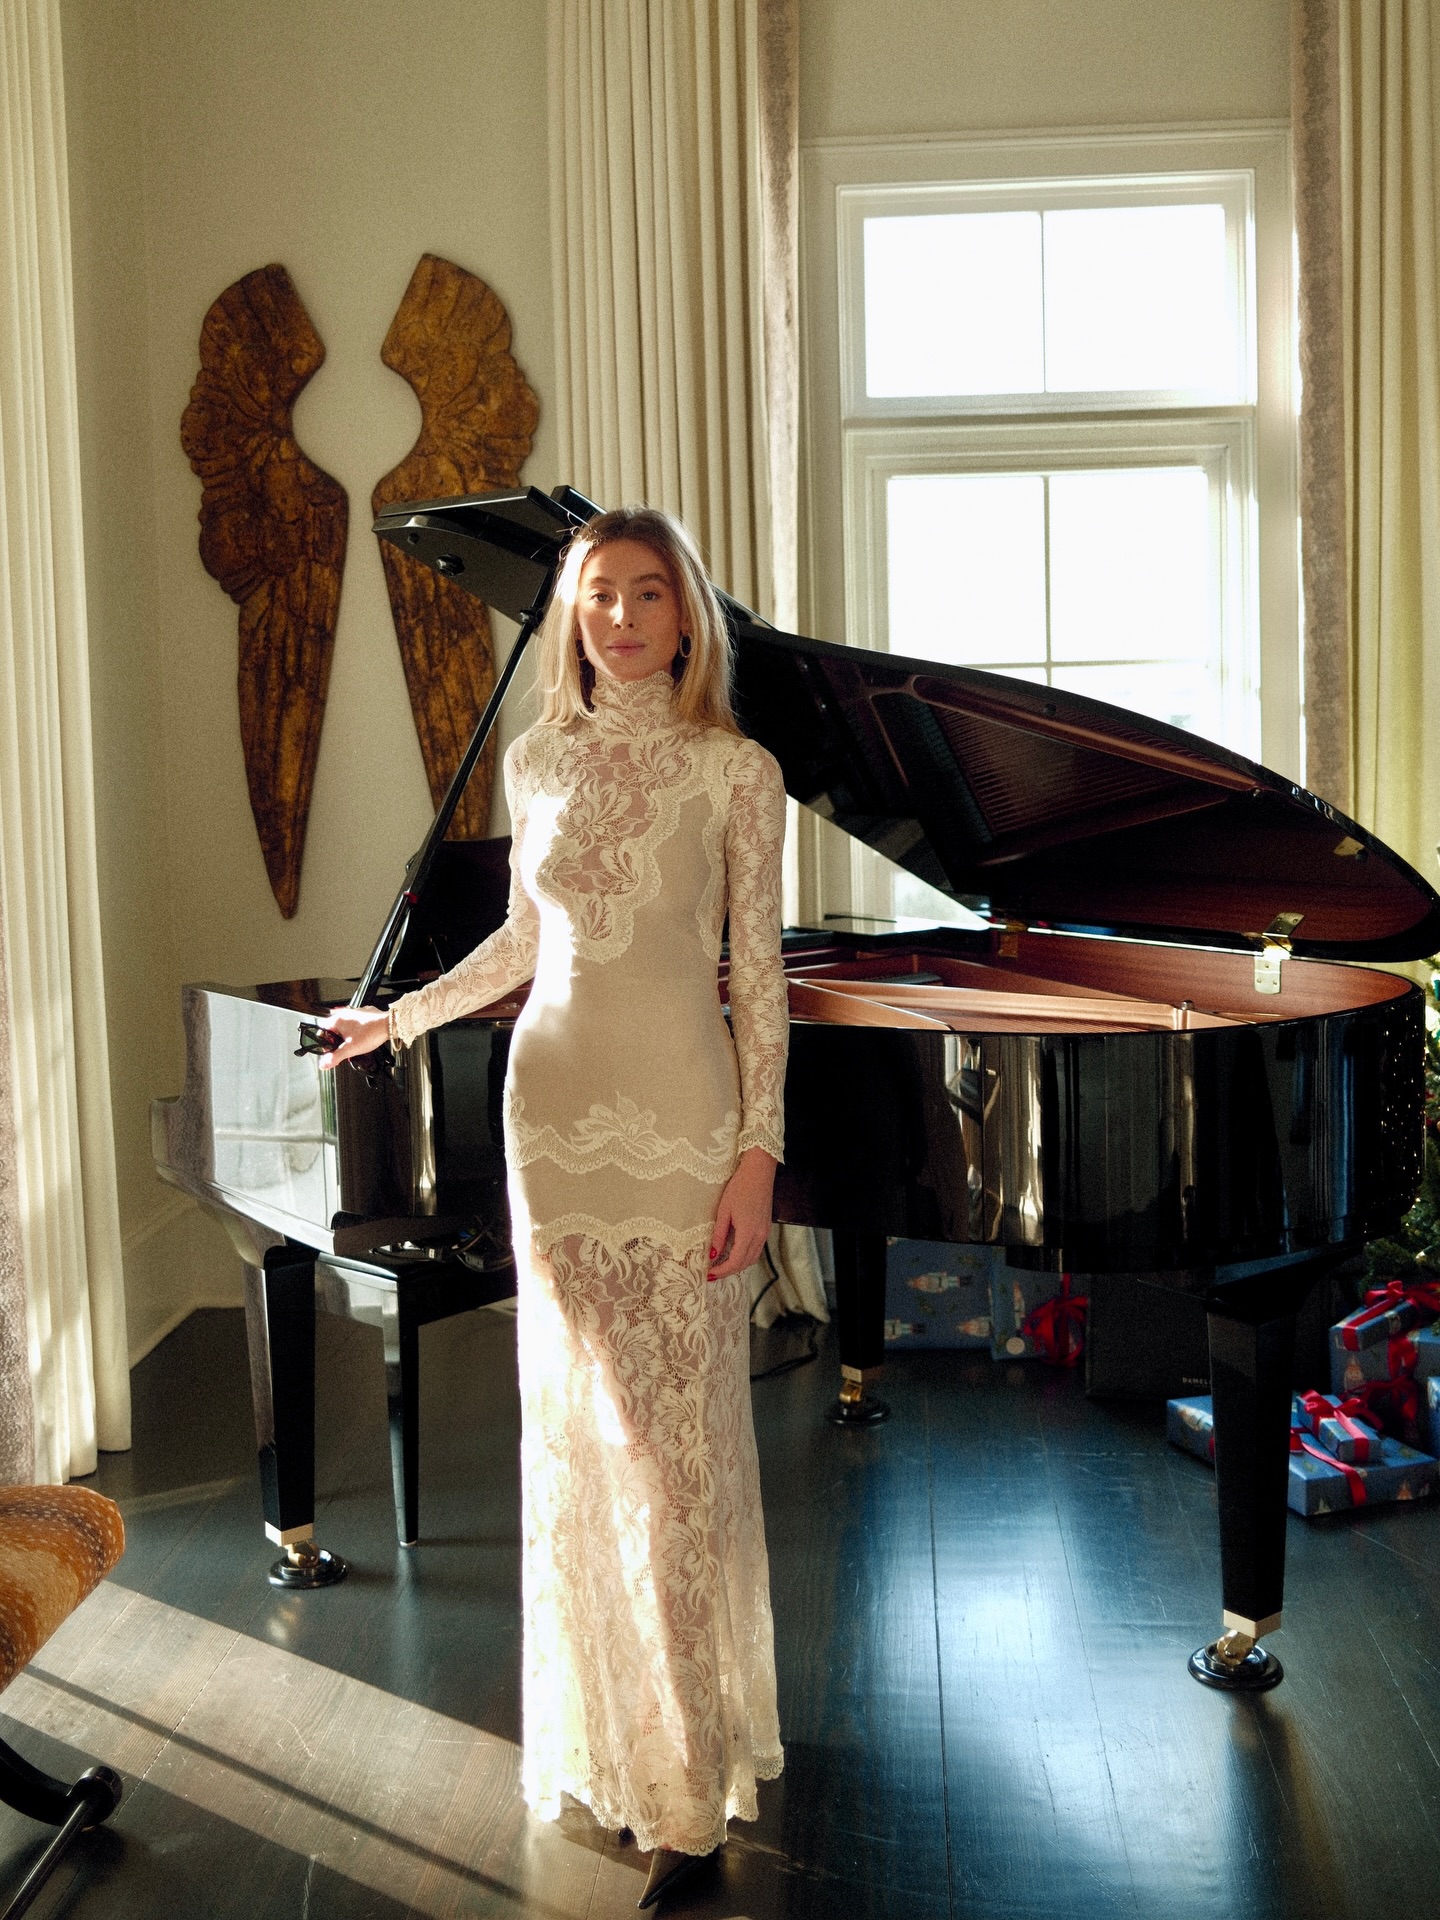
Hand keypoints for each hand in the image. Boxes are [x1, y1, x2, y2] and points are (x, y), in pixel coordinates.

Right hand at [313, 1005, 390, 1068]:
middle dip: (336, 1040)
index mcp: (337, 1020)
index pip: (322, 1030)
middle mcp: (345, 1014)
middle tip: (342, 1049)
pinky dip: (356, 1031)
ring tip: (353, 1044)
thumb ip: (336, 1057)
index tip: (329, 1049)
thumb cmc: (371, 1033)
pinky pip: (355, 1023)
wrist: (389, 1025)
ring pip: (345, 1026)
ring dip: (346, 1036)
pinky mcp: (364, 1014)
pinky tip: (361, 1038)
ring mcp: (355, 1012)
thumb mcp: (350, 1049)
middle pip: (333, 1029)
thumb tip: (324, 1064)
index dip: (324, 1041)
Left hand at [708, 1148, 776, 1280]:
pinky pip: (756, 1249)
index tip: (710, 1274)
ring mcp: (765, 1232)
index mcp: (748, 1232)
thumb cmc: (740, 1187)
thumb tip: (713, 1254)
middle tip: (713, 1273)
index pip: (735, 1261)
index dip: (722, 1271)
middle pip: (745, 1263)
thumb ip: (719, 1235)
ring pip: (752, 1258)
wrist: (759, 1172)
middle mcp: (759, 1236)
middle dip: (729, 1271)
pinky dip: (745, 1256)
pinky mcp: (766, 1228)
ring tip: (722, 1265)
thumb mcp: (724, 1211)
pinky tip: (734, 1253)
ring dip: (738, 1265)